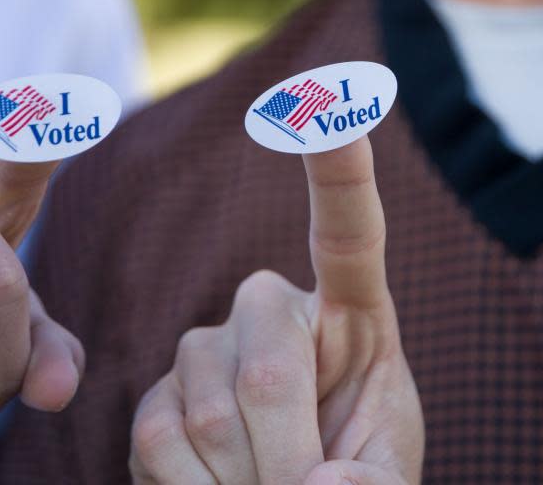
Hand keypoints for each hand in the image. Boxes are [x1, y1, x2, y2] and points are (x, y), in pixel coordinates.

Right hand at [129, 137, 422, 483]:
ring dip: (245, 484)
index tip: (331, 96)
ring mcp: (205, 348)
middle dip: (288, 458)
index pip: (349, 233)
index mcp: (351, 315)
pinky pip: (159, 437)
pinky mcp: (156, 392)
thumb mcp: (385, 476)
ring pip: (209, 413)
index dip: (339, 169)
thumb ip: (374, 482)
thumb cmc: (351, 475)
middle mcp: (270, 311)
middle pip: (267, 371)